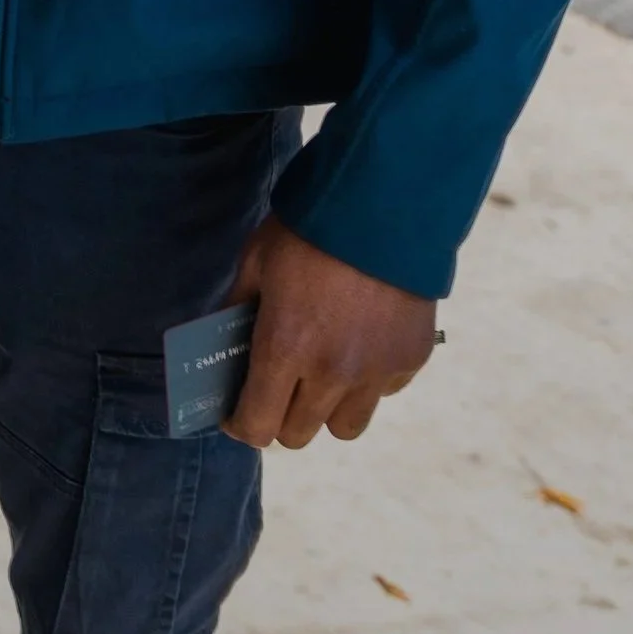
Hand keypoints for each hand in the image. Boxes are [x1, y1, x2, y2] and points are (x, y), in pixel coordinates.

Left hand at [221, 215, 435, 449]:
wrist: (383, 199)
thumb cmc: (308, 227)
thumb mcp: (256, 260)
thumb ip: (237, 308)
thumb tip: (221, 345)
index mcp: (286, 347)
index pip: (258, 426)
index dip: (242, 424)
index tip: (236, 413)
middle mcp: (332, 373)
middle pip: (299, 434)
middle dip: (280, 415)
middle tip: (277, 385)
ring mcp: (376, 371)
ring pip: (345, 427)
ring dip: (327, 408)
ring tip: (322, 371)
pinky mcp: (410, 360)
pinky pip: (382, 394)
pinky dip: (368, 381)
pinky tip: (360, 341)